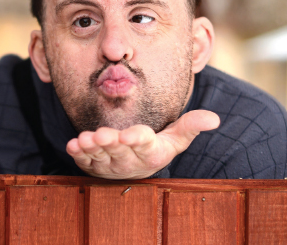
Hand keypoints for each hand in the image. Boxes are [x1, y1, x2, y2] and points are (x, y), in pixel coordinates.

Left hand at [65, 110, 219, 178]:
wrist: (133, 167)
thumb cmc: (156, 147)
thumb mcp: (175, 139)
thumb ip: (190, 126)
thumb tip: (214, 118)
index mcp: (151, 152)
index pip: (145, 145)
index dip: (137, 139)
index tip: (131, 134)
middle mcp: (129, 161)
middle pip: (119, 151)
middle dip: (111, 143)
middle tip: (102, 135)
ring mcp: (108, 165)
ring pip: (100, 157)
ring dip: (91, 148)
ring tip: (85, 139)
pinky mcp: (92, 165)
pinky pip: (84, 161)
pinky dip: (77, 154)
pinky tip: (72, 145)